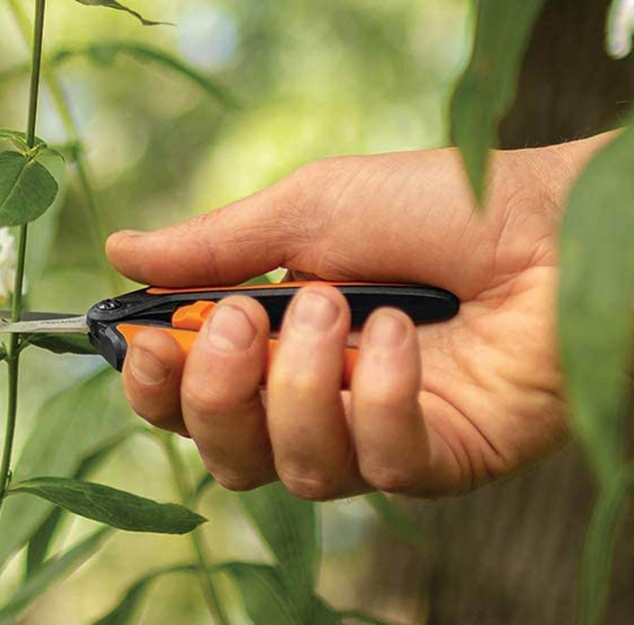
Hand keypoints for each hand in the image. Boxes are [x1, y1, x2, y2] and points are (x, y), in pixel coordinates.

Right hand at [106, 138, 604, 497]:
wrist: (550, 220)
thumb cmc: (430, 202)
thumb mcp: (306, 209)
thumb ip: (213, 245)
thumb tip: (120, 250)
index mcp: (275, 336)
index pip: (188, 393)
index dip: (155, 381)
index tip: (145, 338)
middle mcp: (318, 396)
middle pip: (226, 451)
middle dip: (217, 391)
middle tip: (244, 319)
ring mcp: (379, 433)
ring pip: (296, 468)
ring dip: (302, 384)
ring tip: (339, 306)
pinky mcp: (442, 459)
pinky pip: (381, 464)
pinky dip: (380, 396)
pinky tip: (404, 335)